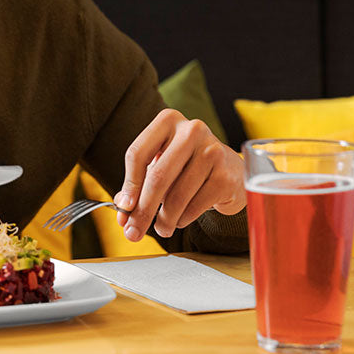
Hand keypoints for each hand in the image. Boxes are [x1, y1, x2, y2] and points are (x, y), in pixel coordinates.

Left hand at [113, 108, 244, 240]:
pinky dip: (182, 219)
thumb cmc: (187, 167)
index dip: (129, 185)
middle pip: (157, 176)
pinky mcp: (226, 175)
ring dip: (164, 220)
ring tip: (161, 229)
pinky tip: (180, 219)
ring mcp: (212, 151)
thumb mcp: (161, 166)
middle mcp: (191, 130)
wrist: (230, 171)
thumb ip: (139, 186)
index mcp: (168, 120)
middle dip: (143, 210)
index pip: (138, 153)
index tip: (124, 208)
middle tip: (133, 233)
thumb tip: (123, 215)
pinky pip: (194, 206)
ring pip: (176, 196)